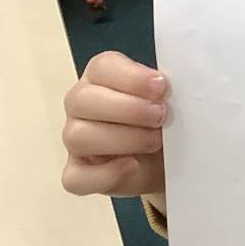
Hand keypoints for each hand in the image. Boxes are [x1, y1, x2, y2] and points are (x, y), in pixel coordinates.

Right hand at [61, 50, 168, 198]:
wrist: (168, 157)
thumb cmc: (164, 118)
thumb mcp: (169, 98)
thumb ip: (164, 89)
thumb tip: (168, 87)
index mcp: (101, 76)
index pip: (102, 67)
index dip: (131, 77)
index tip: (162, 87)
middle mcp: (81, 104)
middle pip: (82, 99)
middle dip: (127, 108)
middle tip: (161, 116)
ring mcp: (75, 139)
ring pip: (77, 136)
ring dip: (122, 138)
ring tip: (155, 140)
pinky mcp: (77, 173)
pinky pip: (76, 178)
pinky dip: (105, 174)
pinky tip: (132, 166)